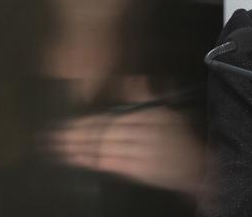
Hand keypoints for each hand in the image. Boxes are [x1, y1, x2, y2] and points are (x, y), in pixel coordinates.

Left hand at [35, 106, 204, 195]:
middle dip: (75, 134)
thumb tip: (132, 79)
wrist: (200, 168)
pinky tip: (77, 160)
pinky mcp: (140, 171)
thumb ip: (147, 94)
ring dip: (78, 149)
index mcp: (150, 115)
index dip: (87, 120)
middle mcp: (144, 133)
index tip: (67, 121)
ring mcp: (141, 154)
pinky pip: (112, 164)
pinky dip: (93, 162)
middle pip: (103, 132)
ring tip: (57, 148)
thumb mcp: (168, 109)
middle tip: (51, 137)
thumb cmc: (185, 136)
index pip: (111, 117)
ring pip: (104, 148)